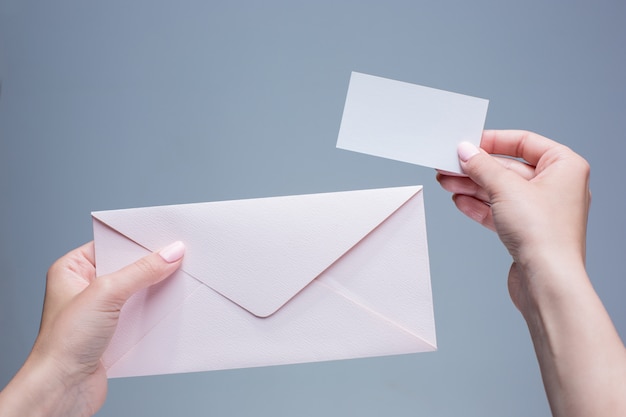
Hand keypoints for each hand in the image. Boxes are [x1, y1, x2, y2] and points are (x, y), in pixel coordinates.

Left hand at [0, 241, 184, 416]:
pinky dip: (154, 311)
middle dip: (151, 266)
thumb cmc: (64, 342)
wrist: (62, 389)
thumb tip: (171, 253)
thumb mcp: (106, 294)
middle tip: (178, 259)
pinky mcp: (113, 331)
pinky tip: (168, 307)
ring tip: (177, 282)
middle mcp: (84, 287)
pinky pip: (140, 312)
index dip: (138, 241)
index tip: (166, 238)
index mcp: (72, 269)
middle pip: (127, 267)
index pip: (112, 245)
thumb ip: (141, 271)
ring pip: (136, 291)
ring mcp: (99, 310)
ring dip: (155, 290)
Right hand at [437, 130, 590, 312]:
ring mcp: (542, 211)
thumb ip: (482, 166)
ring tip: (446, 183)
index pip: (524, 142)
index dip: (493, 141)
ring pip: (501, 191)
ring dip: (472, 186)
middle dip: (476, 168)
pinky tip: (460, 201)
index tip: (468, 143)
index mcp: (565, 166)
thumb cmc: (544, 234)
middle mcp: (557, 186)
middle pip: (508, 168)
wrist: (547, 281)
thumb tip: (466, 151)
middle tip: (449, 165)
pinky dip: (479, 206)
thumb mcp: (505, 188)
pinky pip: (500, 211)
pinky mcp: (528, 231)